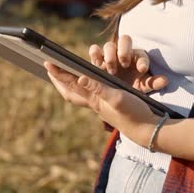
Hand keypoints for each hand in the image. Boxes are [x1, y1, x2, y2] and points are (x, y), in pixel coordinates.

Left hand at [44, 61, 158, 144]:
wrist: (145, 129)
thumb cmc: (132, 114)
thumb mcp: (116, 98)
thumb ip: (98, 89)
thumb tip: (79, 78)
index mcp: (93, 99)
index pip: (71, 84)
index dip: (59, 74)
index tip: (48, 64)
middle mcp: (94, 101)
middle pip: (70, 90)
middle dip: (59, 79)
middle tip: (50, 68)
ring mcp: (101, 103)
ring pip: (78, 92)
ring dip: (69, 82)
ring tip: (62, 73)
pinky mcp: (109, 103)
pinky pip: (90, 93)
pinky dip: (83, 85)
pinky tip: (85, 82)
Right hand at [89, 35, 167, 93]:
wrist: (116, 93)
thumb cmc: (132, 87)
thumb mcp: (142, 87)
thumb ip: (152, 83)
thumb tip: (165, 80)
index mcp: (137, 58)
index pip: (141, 54)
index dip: (142, 60)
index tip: (142, 69)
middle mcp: (123, 52)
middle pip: (124, 40)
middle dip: (124, 50)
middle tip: (124, 63)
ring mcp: (110, 55)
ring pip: (109, 45)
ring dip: (110, 55)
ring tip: (111, 70)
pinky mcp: (97, 59)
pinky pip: (94, 50)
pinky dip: (95, 53)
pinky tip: (98, 63)